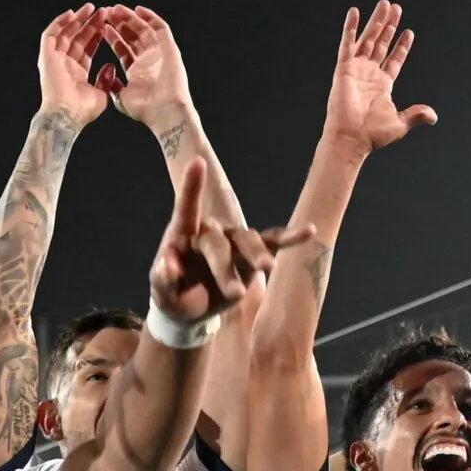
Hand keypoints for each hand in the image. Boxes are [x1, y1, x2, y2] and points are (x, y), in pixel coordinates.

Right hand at [39, 4, 113, 123]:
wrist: (67, 115)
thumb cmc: (83, 111)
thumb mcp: (102, 94)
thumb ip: (106, 79)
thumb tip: (111, 67)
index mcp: (77, 74)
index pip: (87, 49)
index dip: (97, 36)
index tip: (108, 25)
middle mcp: (64, 65)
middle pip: (77, 39)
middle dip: (90, 24)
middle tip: (103, 11)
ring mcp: (54, 60)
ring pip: (65, 33)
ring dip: (77, 20)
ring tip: (90, 8)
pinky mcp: (46, 56)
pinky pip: (50, 35)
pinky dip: (59, 23)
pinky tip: (72, 14)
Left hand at [102, 5, 190, 129]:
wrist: (164, 111)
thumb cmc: (144, 109)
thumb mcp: (120, 97)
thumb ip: (112, 84)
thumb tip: (105, 73)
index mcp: (137, 71)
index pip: (123, 49)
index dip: (113, 38)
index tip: (102, 27)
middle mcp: (149, 60)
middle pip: (133, 36)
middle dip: (120, 24)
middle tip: (107, 13)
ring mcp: (160, 53)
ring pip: (144, 29)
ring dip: (131, 18)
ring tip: (117, 9)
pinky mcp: (170, 48)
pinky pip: (160, 28)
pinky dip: (150, 17)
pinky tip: (137, 10)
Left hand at [148, 159, 314, 322]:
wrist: (189, 308)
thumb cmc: (171, 294)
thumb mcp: (160, 292)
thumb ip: (161, 279)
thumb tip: (168, 264)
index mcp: (182, 235)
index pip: (186, 208)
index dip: (192, 187)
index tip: (197, 162)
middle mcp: (209, 232)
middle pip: (219, 241)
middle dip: (225, 267)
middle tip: (235, 294)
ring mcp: (232, 241)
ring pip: (248, 241)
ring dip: (258, 256)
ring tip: (268, 270)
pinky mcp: (250, 255)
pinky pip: (272, 242)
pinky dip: (289, 238)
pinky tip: (310, 231)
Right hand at [325, 1, 435, 154]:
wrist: (352, 138)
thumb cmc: (372, 135)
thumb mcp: (400, 123)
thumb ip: (415, 115)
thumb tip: (433, 116)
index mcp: (382, 86)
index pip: (393, 60)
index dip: (401, 47)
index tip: (409, 32)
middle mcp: (369, 75)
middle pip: (381, 45)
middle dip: (389, 27)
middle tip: (395, 9)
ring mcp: (356, 71)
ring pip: (368, 40)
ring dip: (376, 22)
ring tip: (384, 5)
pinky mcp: (344, 69)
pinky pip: (347, 45)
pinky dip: (350, 28)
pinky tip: (354, 13)